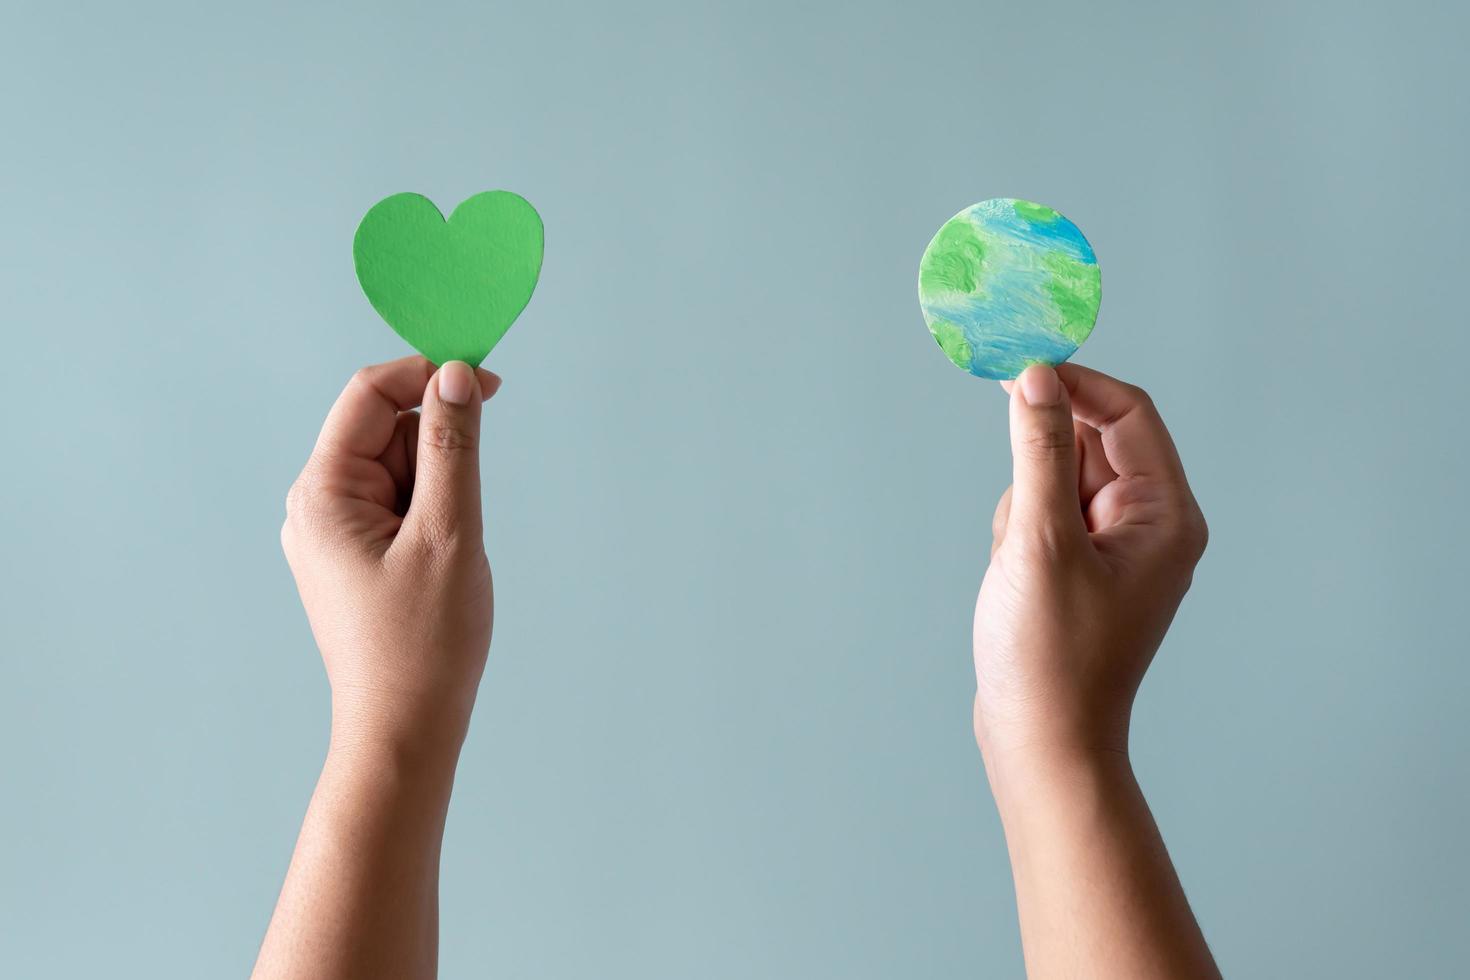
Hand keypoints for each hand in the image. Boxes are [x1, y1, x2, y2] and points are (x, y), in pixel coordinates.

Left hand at [281, 356, 501, 757]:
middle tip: (467, 509)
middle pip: (386, 430)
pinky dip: (432, 513)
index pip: (370, 394)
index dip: (428, 376)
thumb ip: (453, 446)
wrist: (405, 730)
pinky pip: (397, 505)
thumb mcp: (448, 532)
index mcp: (322, 492)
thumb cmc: (424, 641)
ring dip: (440, 487)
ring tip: (450, 551)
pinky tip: (443, 560)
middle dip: (439, 448)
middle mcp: (315, 505)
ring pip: (398, 468)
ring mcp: (331, 533)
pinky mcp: (353, 556)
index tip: (488, 386)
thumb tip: (454, 374)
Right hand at [973, 363, 1207, 765]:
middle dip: (1038, 470)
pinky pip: (1044, 517)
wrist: (1041, 743)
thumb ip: (1038, 449)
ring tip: (1021, 572)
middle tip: (1018, 518)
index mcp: (1166, 515)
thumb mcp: (1039, 541)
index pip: (1127, 413)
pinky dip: (1018, 536)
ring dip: (1023, 509)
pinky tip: (1015, 586)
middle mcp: (1150, 526)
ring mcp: (1115, 550)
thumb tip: (1036, 375)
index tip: (1016, 366)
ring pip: (1055, 481)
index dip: (1074, 383)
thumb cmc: (1050, 654)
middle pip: (1088, 445)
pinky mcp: (1082, 568)